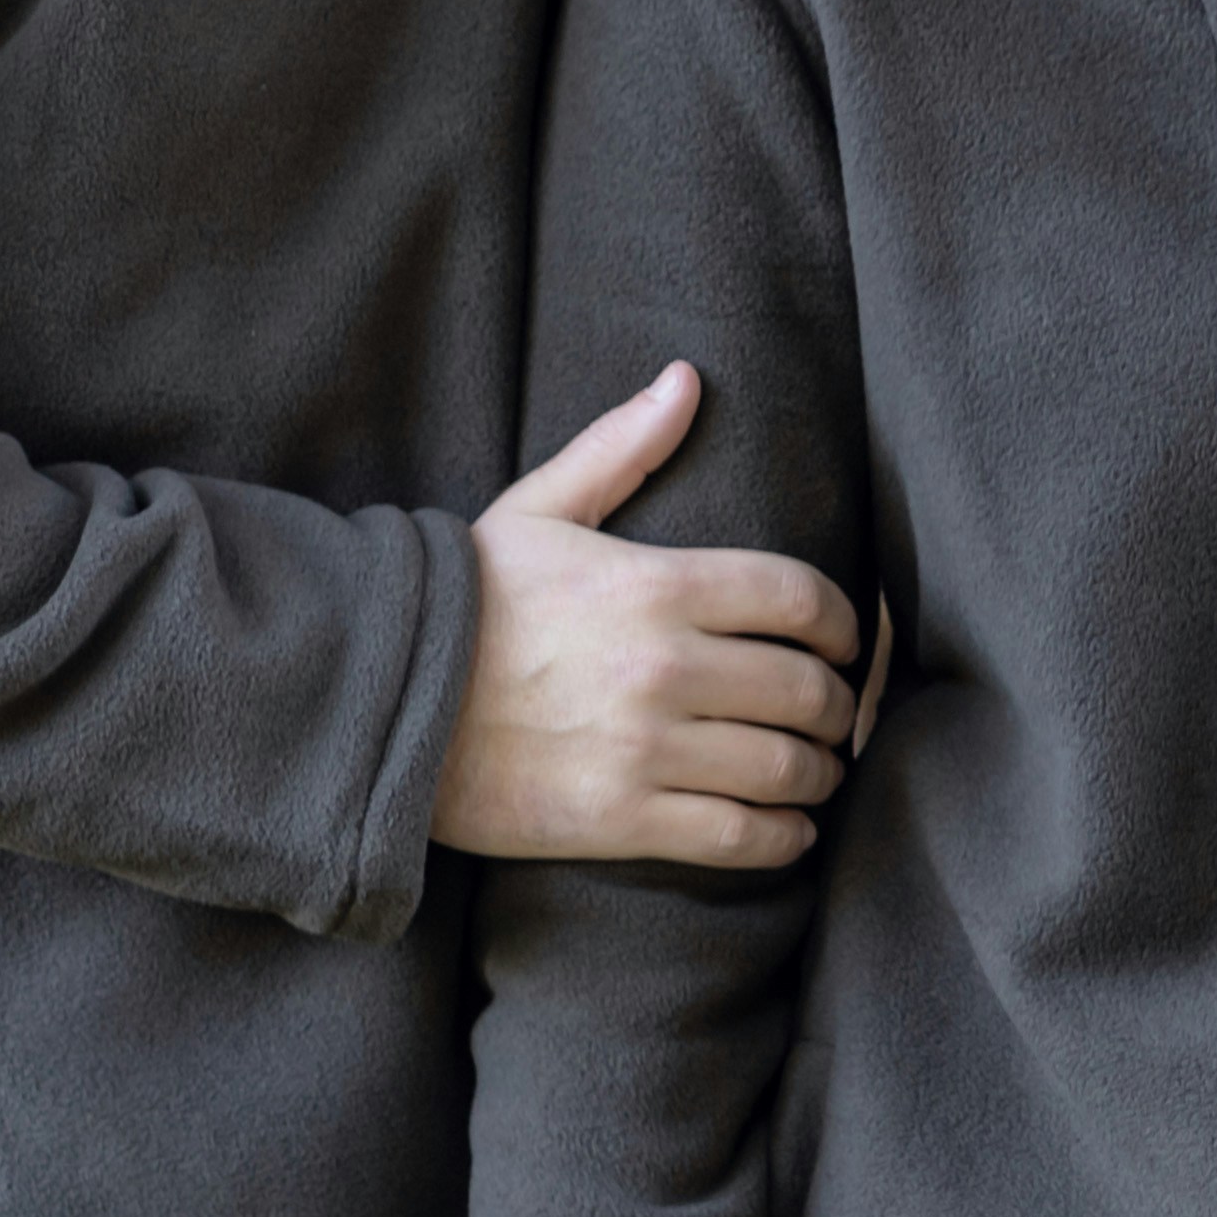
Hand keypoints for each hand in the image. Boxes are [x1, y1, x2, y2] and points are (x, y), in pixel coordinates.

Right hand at [435, 366, 866, 869]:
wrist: (376, 703)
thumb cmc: (462, 604)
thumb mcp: (536, 509)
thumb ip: (620, 448)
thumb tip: (685, 379)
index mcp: (655, 584)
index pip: (797, 598)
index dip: (839, 622)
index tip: (840, 639)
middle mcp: (663, 667)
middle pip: (804, 688)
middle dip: (835, 702)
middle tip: (833, 710)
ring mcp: (644, 748)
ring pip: (785, 767)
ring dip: (819, 770)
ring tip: (817, 768)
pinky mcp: (620, 819)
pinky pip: (740, 837)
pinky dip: (784, 836)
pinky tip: (789, 825)